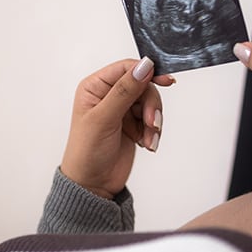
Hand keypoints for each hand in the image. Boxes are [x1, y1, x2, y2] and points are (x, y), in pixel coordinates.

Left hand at [61, 57, 174, 198]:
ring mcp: (122, 110)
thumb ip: (124, 91)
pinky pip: (153, 119)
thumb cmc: (87, 152)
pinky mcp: (133, 124)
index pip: (126, 68)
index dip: (146, 72)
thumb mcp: (104, 118)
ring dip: (154, 121)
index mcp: (95, 87)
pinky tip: (146, 143)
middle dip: (151, 105)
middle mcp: (109, 95)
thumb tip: (143, 66)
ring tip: (147, 138)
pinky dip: (153, 132)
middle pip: (143, 85)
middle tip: (152, 123)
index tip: (164, 80)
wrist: (93, 184)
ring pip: (151, 103)